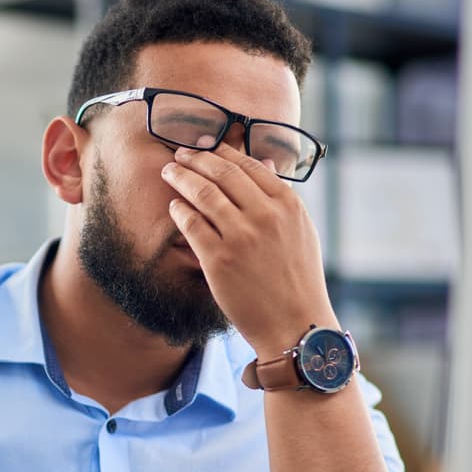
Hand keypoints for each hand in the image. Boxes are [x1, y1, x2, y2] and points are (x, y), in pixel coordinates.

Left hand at [160, 141, 337, 358]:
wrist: (296, 324)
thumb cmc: (298, 280)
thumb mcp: (302, 232)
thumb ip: (282, 198)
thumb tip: (265, 164)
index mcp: (288, 205)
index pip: (248, 165)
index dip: (222, 152)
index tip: (205, 147)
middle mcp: (265, 215)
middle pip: (222, 173)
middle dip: (196, 158)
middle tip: (180, 154)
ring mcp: (241, 237)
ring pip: (204, 194)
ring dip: (182, 178)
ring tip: (170, 172)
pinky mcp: (219, 259)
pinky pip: (192, 224)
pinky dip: (180, 210)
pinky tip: (174, 206)